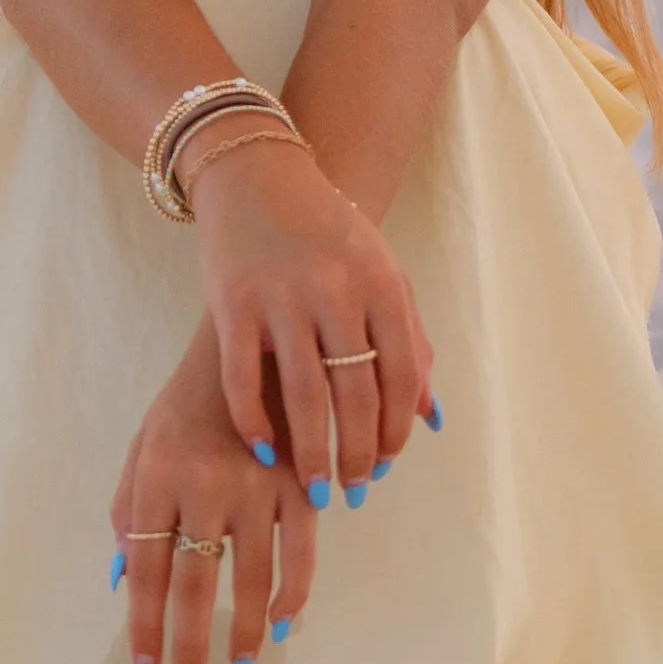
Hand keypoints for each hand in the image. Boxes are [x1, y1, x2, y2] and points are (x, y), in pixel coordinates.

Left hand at [112, 318, 311, 663]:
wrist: (254, 337)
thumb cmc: (189, 398)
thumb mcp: (146, 440)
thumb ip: (129, 506)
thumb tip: (121, 577)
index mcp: (158, 474)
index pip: (148, 567)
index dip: (146, 624)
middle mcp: (205, 484)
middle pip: (196, 583)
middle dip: (189, 645)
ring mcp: (258, 483)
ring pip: (253, 578)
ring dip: (247, 631)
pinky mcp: (302, 479)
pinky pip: (302, 553)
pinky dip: (295, 593)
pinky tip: (285, 621)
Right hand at [185, 133, 431, 501]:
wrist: (257, 174)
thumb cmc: (327, 232)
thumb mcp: (380, 270)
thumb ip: (408, 337)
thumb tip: (429, 415)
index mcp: (380, 281)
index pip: (400, 375)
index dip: (396, 429)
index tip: (386, 462)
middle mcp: (335, 289)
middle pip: (354, 395)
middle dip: (356, 454)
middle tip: (353, 489)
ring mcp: (281, 295)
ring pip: (303, 397)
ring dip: (311, 453)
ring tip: (314, 488)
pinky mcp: (232, 302)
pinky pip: (242, 378)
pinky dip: (253, 423)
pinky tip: (262, 449)